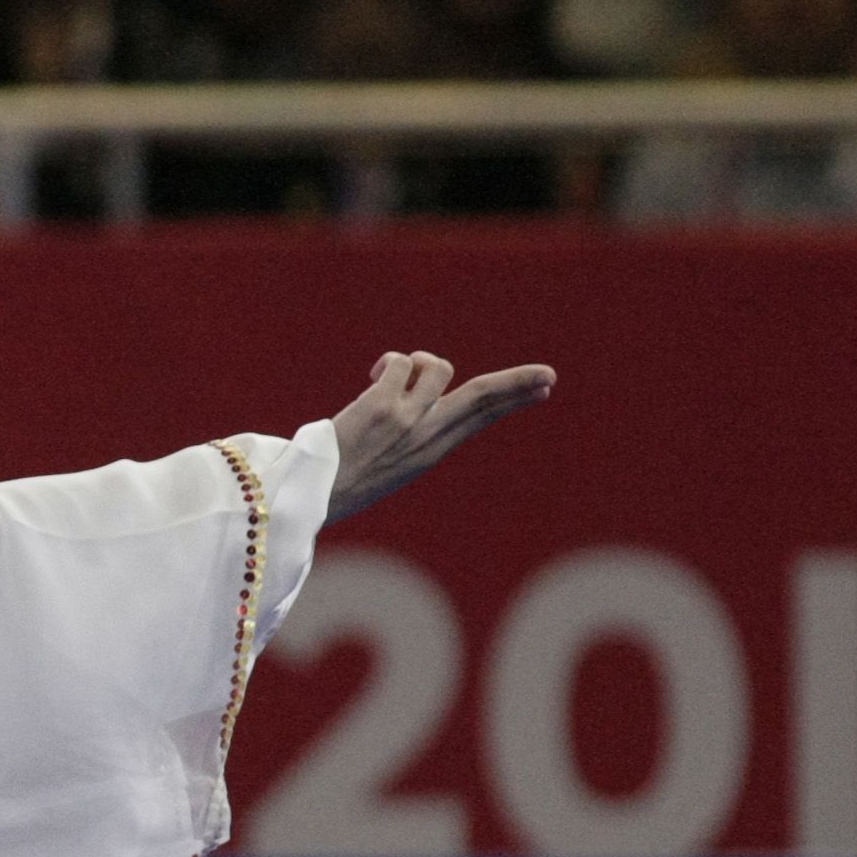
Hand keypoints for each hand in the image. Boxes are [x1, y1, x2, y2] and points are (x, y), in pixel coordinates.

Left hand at [326, 352, 555, 523]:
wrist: (308, 496)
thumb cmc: (340, 480)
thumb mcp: (388, 463)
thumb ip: (412, 434)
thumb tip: (422, 397)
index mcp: (430, 453)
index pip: (480, 419)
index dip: (512, 400)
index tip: (542, 388)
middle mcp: (424, 437)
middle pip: (483, 399)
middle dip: (518, 383)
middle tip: (548, 374)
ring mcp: (406, 421)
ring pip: (439, 367)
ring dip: (420, 360)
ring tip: (394, 376)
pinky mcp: (381, 407)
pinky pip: (400, 362)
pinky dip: (389, 362)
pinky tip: (371, 378)